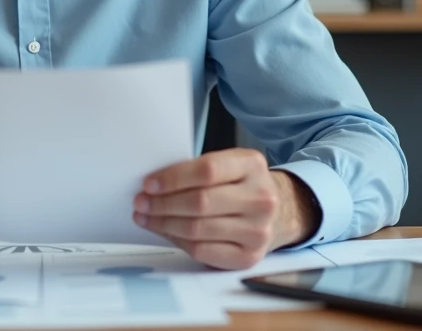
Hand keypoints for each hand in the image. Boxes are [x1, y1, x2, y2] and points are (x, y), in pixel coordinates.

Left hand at [133, 149, 316, 269]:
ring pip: (197, 229)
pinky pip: (203, 251)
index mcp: (252, 165)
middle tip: (141, 202)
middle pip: (200, 202)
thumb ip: (199, 170)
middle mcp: (260, 198)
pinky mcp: (249, 256)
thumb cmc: (243, 185)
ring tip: (146, 217)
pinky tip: (166, 232)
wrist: (280, 211)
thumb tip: (154, 184)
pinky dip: (178, 241)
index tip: (149, 183)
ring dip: (163, 224)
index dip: (173, 178)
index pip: (207, 170)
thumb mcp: (231, 164)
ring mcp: (258, 230)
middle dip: (162, 203)